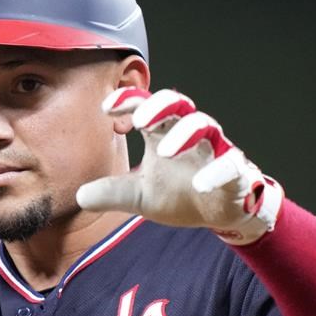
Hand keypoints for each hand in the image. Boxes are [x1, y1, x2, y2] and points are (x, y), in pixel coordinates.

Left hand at [76, 88, 283, 244]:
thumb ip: (113, 193)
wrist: (219, 214)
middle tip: (138, 118)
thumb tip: (79, 196)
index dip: (128, 100)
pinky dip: (216, 172)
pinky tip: (200, 184)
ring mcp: (215, 149)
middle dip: (158, 106)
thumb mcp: (140, 197)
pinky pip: (230, 164)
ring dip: (184, 134)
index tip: (106, 107)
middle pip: (178, 104)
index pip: (146, 106)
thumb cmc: (181, 194)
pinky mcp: (236, 171)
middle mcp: (190, 134)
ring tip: (163, 151)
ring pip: (204, 126)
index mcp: (165, 132)